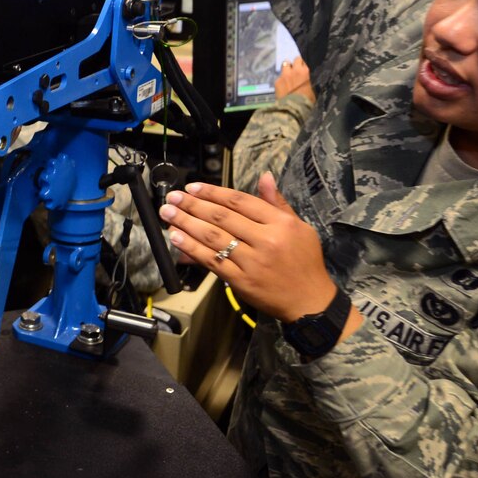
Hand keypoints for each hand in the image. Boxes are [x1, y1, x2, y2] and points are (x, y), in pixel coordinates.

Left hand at [161, 174, 360, 335]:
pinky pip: (212, 261)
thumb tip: (265, 176)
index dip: (213, 192)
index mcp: (280, 223)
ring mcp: (251, 261)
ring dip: (186, 223)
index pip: (239, 201)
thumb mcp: (299, 227)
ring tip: (168, 213)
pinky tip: (177, 238)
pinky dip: (192, 249)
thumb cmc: (304, 262)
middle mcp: (265, 240)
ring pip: (213, 237)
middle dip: (193, 204)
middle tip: (173, 196)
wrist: (308, 301)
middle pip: (222, 217)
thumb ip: (277, 203)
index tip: (193, 187)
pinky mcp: (241, 280)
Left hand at [274, 57, 311, 100]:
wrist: (294, 108)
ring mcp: (285, 74)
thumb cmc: (307, 100)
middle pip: (296, 59)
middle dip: (296, 63)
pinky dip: (281, 79)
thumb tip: (309, 79)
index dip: (304, 65)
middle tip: (296, 69)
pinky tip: (282, 85)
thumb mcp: (313, 89)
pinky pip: (279, 76)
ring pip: (285, 63)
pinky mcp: (277, 81)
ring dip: (287, 67)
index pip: (305, 61)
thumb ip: (310, 81)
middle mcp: (295, 70)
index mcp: (306, 71)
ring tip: (288, 73)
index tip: (304, 68)